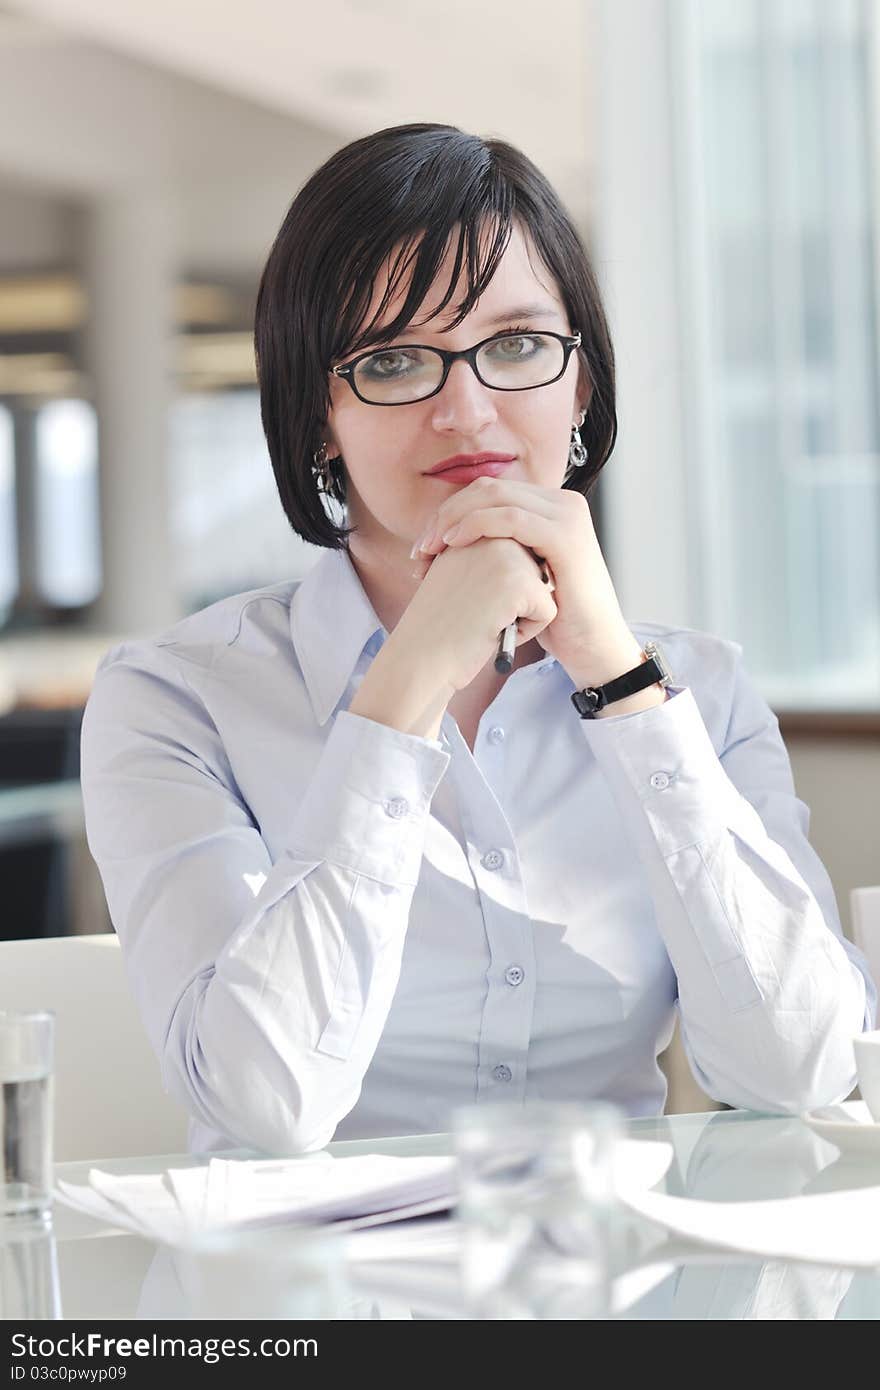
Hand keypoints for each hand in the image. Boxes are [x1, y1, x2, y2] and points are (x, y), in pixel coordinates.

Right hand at [397, 536, 557, 692]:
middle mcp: (494, 532)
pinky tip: (491, 631)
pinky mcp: (521, 584)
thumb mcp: (459, 572)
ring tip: (482, 619)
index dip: (501, 590)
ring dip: (520, 614)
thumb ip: (487, 554)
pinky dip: (526, 631)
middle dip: (515, 599)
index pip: (520, 558)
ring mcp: (508, 556)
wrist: (419, 656)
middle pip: (537, 571)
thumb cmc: (438, 623)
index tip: (466, 600)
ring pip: (545, 590)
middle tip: (473, 611)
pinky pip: (548, 612)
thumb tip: (530, 558)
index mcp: (477, 524)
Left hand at [411, 476, 643, 687]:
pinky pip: (510, 518)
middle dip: (446, 515)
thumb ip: (498, 548)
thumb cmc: (553, 618)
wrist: (591, 646)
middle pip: (488, 489)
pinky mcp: (565, 536)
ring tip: (429, 550)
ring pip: (495, 496)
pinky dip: (475, 525)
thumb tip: (449, 535)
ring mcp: (566, 515)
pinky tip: (452, 544)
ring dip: (453, 519)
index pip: (488, 492)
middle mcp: (561, 502)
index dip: (450, 512)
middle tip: (420, 548)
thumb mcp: (520, 573)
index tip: (424, 546)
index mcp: (549, 506)